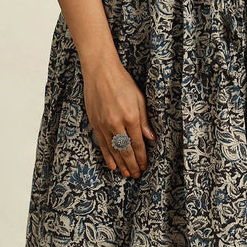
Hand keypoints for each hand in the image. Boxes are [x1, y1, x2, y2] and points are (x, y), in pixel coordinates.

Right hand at [82, 58, 155, 176]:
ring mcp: (104, 125)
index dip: (142, 157)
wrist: (100, 72)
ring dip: (121, 164)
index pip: (138, 143)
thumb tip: (151, 138)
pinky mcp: (95, 124)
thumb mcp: (139, 98)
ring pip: (114, 150)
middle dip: (132, 164)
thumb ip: (144, 120)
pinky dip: (107, 156)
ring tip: (127, 174)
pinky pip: (102, 144)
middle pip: (126, 150)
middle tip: (137, 174)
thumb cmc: (122, 81)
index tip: (145, 165)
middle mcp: (116, 123)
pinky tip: (112, 165)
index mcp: (130, 116)